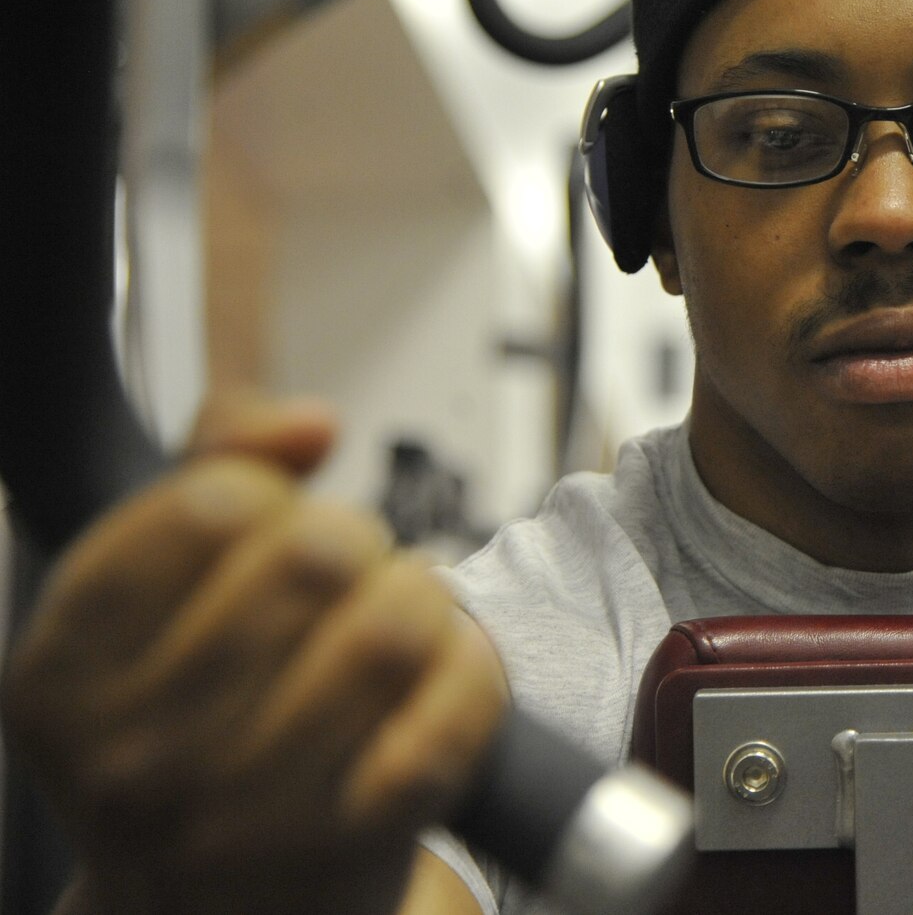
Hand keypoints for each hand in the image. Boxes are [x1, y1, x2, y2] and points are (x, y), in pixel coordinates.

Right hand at [3, 393, 505, 914]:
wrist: (219, 909)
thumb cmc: (198, 716)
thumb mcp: (158, 584)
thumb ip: (216, 458)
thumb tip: (310, 425)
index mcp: (60, 674)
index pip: (206, 507)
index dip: (266, 493)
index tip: (269, 527)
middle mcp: (131, 759)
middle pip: (318, 554)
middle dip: (357, 542)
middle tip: (348, 581)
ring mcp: (240, 817)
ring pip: (395, 624)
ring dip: (422, 599)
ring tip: (398, 623)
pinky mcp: (351, 848)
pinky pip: (457, 707)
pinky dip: (473, 670)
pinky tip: (444, 676)